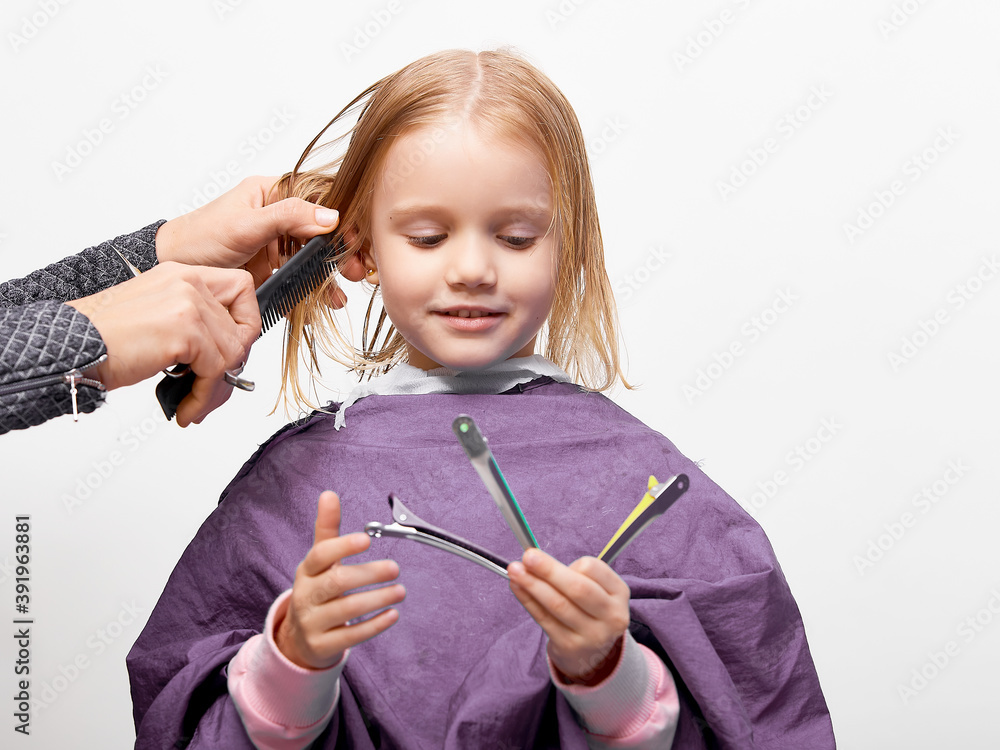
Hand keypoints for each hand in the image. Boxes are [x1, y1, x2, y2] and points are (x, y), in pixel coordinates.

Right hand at [66, 262, 259, 425]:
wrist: (71, 345)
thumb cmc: (105, 336)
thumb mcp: (157, 316)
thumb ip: (193, 322)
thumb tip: (226, 351)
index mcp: (183, 274)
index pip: (241, 289)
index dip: (245, 323)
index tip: (234, 350)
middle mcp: (189, 283)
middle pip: (241, 329)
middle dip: (230, 368)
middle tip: (212, 389)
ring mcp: (189, 305)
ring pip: (232, 354)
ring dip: (215, 389)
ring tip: (195, 404)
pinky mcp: (186, 331)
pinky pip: (216, 372)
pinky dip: (204, 397)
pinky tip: (186, 408)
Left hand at [154, 175, 349, 305]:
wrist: (172, 269)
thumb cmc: (199, 238)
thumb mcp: (245, 225)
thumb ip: (287, 217)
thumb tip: (330, 217)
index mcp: (272, 193)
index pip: (318, 198)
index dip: (340, 217)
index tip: (354, 239)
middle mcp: (278, 216)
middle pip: (322, 230)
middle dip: (341, 251)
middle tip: (356, 270)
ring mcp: (276, 244)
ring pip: (314, 256)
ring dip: (330, 275)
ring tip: (341, 292)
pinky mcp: (272, 270)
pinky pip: (299, 278)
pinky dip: (313, 291)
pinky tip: (324, 302)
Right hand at [275, 491, 404, 669]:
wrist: (299, 638)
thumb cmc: (317, 590)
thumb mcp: (319, 561)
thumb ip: (328, 529)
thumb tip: (329, 494)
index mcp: (306, 571)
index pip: (320, 555)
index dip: (343, 546)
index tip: (366, 539)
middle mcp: (306, 596)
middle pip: (336, 582)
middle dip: (368, 574)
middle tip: (395, 568)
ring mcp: (312, 623)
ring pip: (346, 610)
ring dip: (376, 599)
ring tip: (400, 591)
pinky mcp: (322, 646)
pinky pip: (351, 636)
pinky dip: (374, 625)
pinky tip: (392, 614)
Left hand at [508, 549, 630, 685]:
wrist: (592, 655)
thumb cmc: (589, 611)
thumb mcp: (598, 591)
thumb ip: (576, 575)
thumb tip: (537, 560)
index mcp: (619, 593)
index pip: (594, 569)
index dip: (571, 562)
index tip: (555, 558)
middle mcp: (611, 615)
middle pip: (578, 588)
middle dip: (549, 570)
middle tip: (528, 557)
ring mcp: (592, 634)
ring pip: (558, 604)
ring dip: (533, 585)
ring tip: (515, 571)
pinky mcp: (569, 646)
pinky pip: (544, 618)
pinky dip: (528, 600)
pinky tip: (517, 587)